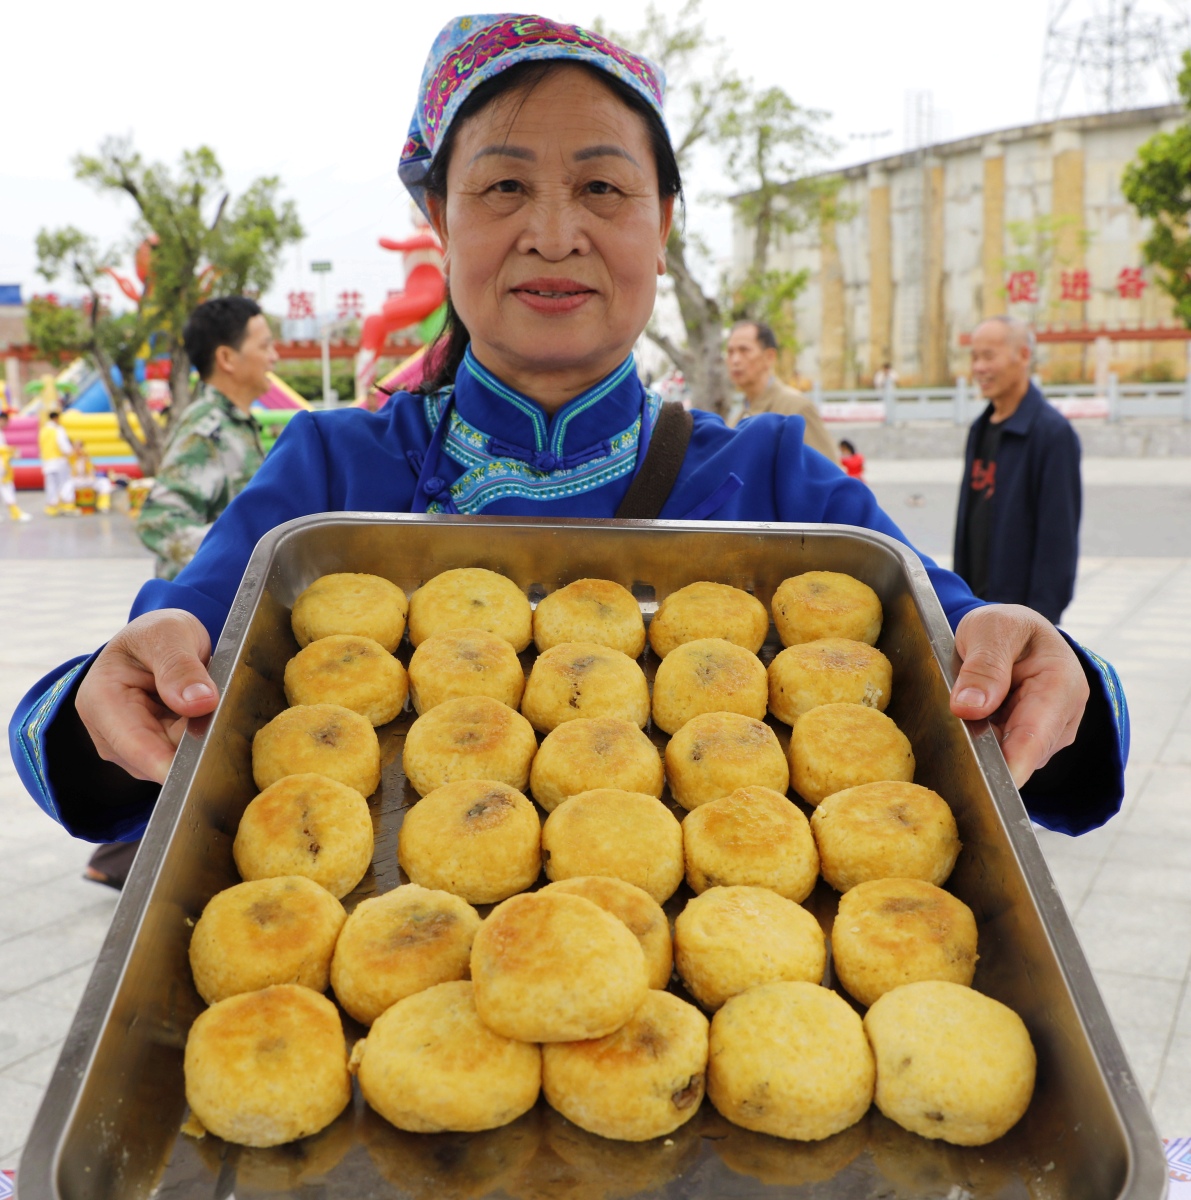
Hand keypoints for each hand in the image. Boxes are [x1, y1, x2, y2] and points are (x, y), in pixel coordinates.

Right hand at [76, 609, 218, 783]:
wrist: (157, 640)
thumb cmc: (157, 634)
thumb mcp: (169, 634)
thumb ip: (181, 667)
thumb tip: (201, 703)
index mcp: (102, 700)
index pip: (135, 744)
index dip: (167, 763)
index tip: (198, 769)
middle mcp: (109, 731)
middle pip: (158, 758)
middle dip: (194, 746)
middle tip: (223, 719)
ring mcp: (129, 746)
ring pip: (175, 759)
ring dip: (199, 739)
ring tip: (209, 705)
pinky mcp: (152, 751)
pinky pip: (182, 755)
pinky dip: (199, 738)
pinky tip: (206, 716)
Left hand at [949, 604, 1088, 788]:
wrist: (1015, 631)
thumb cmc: (1005, 628)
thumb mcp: (990, 630)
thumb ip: (983, 667)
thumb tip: (968, 708)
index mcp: (1060, 683)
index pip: (1036, 734)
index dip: (1014, 763)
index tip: (992, 783)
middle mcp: (1063, 714)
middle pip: (1023, 752)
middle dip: (988, 752)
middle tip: (955, 733)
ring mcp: (1050, 731)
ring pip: (1011, 755)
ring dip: (984, 744)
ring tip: (967, 710)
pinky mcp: (1034, 741)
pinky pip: (1005, 753)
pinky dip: (985, 742)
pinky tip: (974, 722)